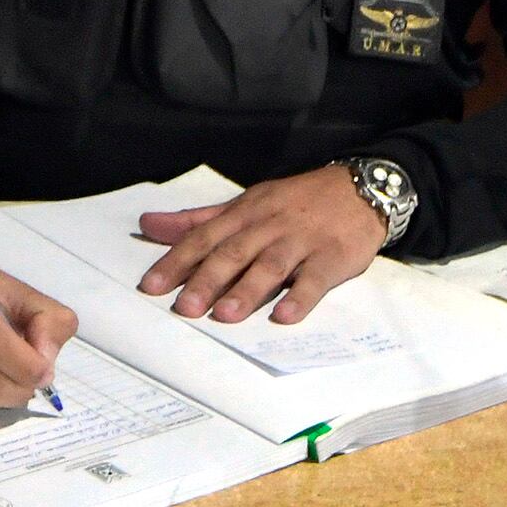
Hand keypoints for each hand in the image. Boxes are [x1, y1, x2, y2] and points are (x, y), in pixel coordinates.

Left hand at [134, 165, 385, 325]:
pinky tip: (285, 316)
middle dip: (207, 279)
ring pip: (270, 265)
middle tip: (185, 308)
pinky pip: (315, 279)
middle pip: (233, 252)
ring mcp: (301, 241)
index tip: (151, 286)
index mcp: (244, 213)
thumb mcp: (244, 204)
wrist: (358, 189)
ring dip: (248, 290)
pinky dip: (300, 297)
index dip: (177, 261)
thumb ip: (197, 219)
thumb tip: (147, 224)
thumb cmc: (294, 202)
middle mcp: (269, 225)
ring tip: (225, 315)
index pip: (204, 237)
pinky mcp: (332, 256)